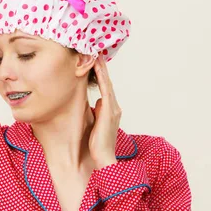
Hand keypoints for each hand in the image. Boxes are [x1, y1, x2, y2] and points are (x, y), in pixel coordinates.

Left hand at [89, 53, 121, 169]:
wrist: (104, 157)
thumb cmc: (97, 144)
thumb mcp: (95, 124)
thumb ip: (97, 113)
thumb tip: (96, 102)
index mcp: (110, 110)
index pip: (105, 88)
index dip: (101, 75)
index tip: (95, 62)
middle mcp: (114, 107)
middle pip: (107, 83)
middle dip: (102, 68)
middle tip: (96, 52)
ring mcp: (113, 109)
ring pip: (106, 84)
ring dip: (102, 69)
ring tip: (96, 55)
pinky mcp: (109, 111)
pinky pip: (105, 90)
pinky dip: (101, 78)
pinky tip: (97, 68)